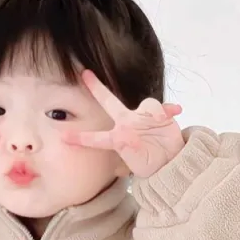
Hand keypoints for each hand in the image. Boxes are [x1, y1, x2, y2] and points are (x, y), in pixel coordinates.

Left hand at [63, 70, 183, 177]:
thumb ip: (131, 150)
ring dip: (153, 111)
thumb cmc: (150, 165)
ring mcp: (142, 118)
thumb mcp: (138, 165)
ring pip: (145, 104)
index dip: (80, 138)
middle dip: (97, 88)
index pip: (96, 138)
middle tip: (85, 74)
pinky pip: (162, 107)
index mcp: (117, 138)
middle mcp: (127, 123)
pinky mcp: (160, 115)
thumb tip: (130, 136)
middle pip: (109, 101)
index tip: (63, 137)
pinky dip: (168, 110)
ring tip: (160, 120)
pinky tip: (176, 112)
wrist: (171, 164)